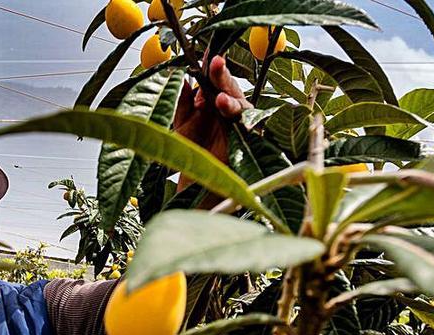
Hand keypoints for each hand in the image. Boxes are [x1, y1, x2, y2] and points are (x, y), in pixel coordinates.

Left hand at [172, 54, 251, 193]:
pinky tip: (233, 117)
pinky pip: (250, 126)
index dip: (210, 65)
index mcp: (211, 101)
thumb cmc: (192, 151)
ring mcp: (241, 122)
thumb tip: (184, 79)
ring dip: (231, 100)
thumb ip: (182, 102)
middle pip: (229, 87)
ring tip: (220, 99)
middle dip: (222, 75)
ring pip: (241, 105)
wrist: (198, 183)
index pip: (212, 79)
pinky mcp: (251, 139)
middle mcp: (228, 108)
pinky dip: (241, 121)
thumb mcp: (181, 124)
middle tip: (215, 62)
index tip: (205, 51)